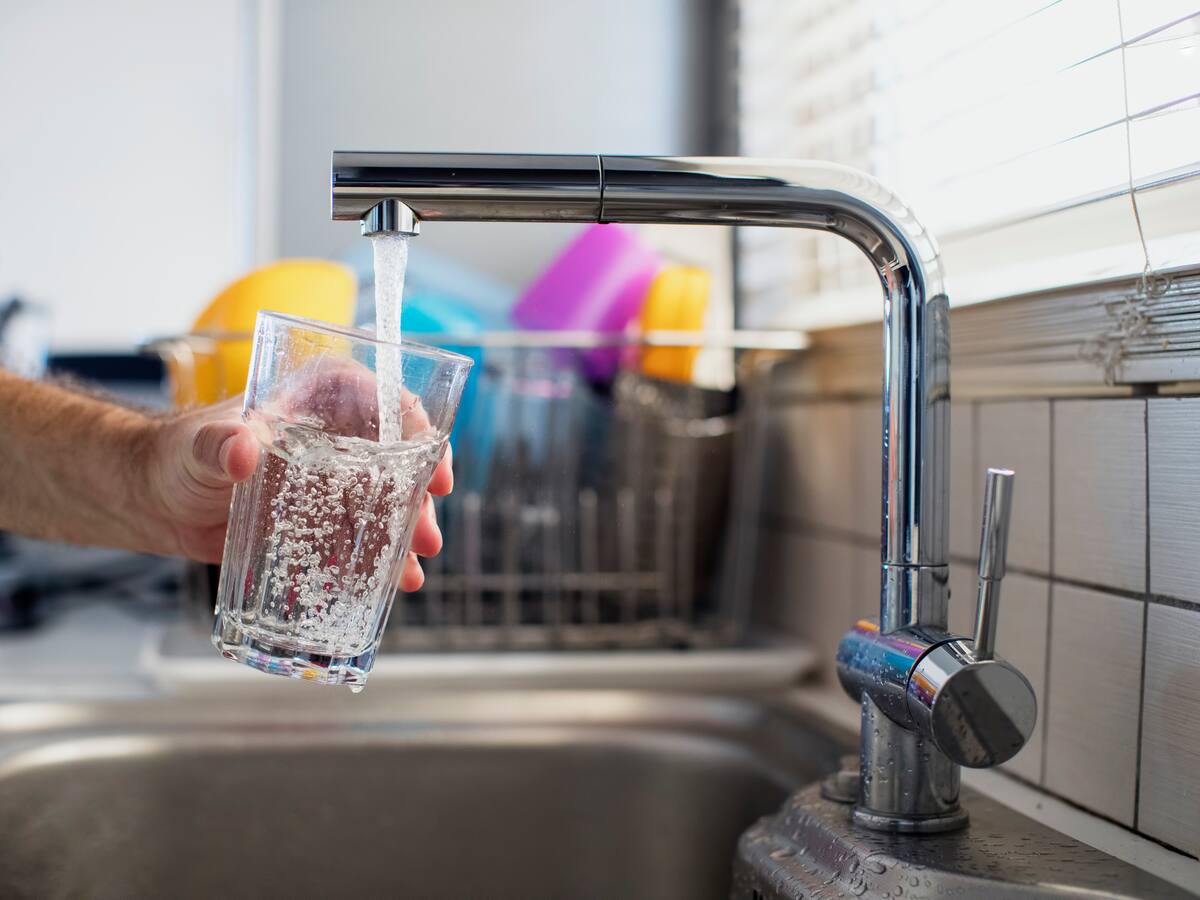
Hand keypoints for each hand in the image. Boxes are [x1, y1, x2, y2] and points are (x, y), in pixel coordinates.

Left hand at [141, 396, 451, 590]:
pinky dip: (376, 561)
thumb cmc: (174, 455)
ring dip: (404, 538)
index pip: (388, 403)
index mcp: (320, 397)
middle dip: (418, 504)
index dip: (419, 438)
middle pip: (399, 461)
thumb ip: (218, 444)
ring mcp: (333, 479)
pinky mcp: (322, 519)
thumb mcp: (197, 446)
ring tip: (409, 575)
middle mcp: (338, 434)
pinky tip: (386, 585)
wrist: (154, 501)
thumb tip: (241, 448)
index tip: (434, 475)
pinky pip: (360, 536)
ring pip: (387, 503)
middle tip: (426, 540)